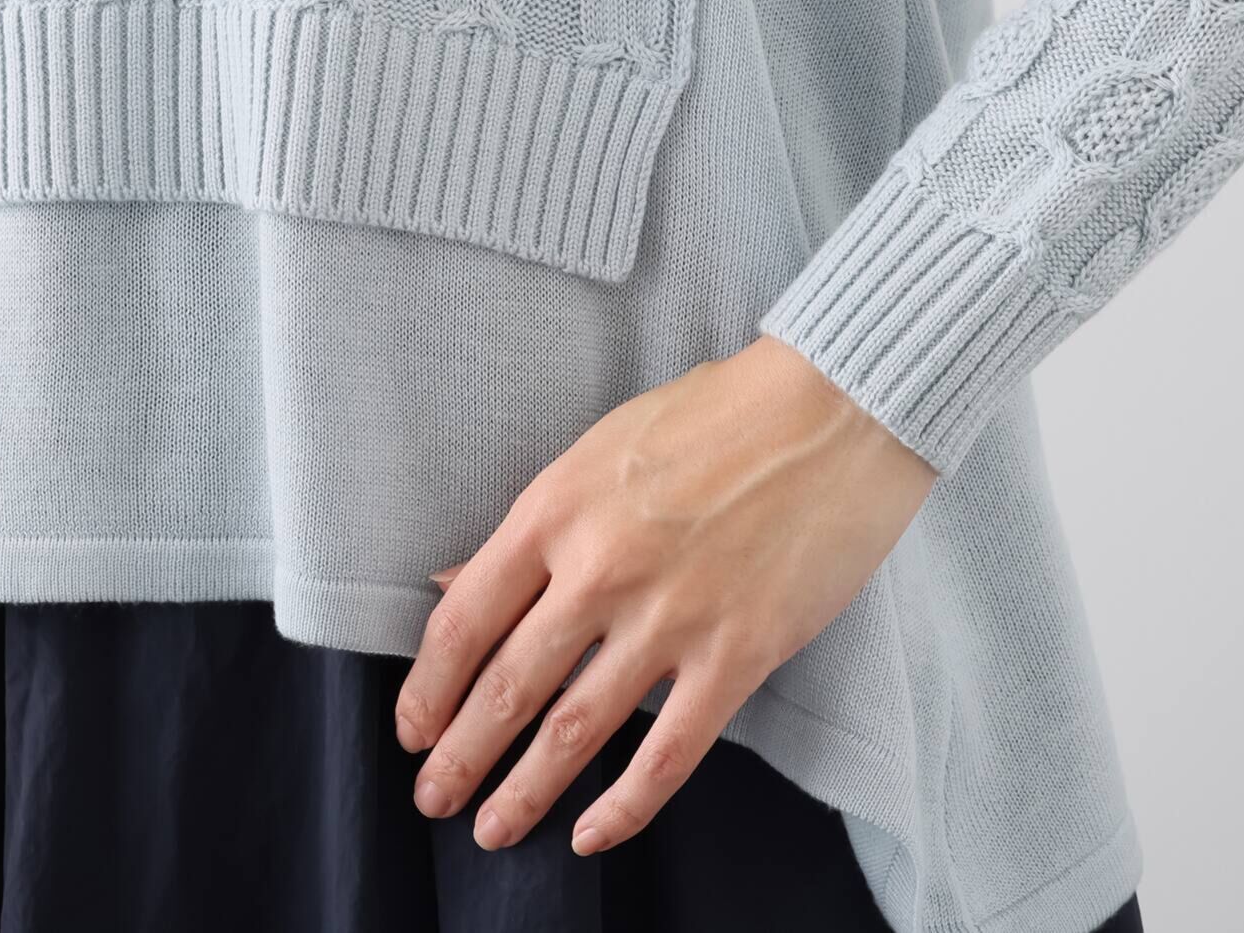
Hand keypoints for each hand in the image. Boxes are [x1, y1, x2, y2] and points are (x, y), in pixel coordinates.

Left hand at [392, 333, 937, 855]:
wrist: (831, 409)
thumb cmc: (714, 415)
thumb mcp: (599, 448)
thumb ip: (533, 524)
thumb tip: (458, 579)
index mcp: (556, 509)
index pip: (465, 620)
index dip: (427, 688)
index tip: (412, 728)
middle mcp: (600, 568)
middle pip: (506, 687)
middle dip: (459, 758)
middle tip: (433, 800)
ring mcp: (670, 615)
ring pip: (575, 730)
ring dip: (524, 792)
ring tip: (493, 829)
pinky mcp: (739, 652)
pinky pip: (669, 753)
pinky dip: (624, 806)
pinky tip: (591, 834)